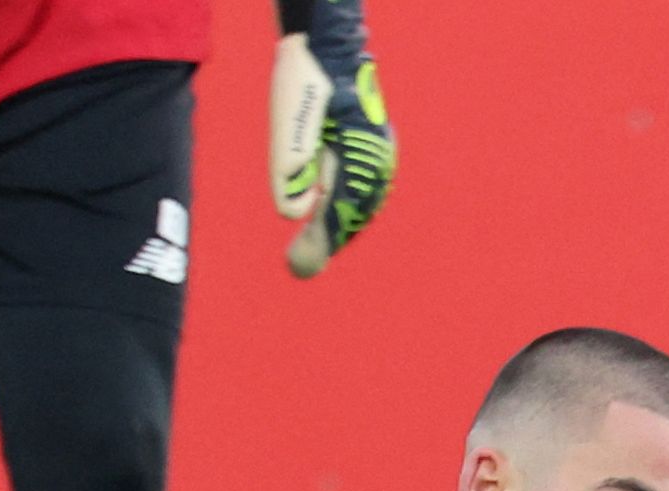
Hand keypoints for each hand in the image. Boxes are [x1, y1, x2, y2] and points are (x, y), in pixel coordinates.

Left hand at [268, 4, 396, 277]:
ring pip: (362, 200)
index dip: (323, 242)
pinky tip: (330, 213)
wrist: (328, 46)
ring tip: (314, 248)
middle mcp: (377, 160)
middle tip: (300, 266)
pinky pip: (364, 185)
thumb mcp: (288, 124)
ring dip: (340, 223)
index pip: (343, 213)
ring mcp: (380, 153)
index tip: (300, 266)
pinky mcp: (375, 146)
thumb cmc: (305, 81)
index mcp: (361, 158)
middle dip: (331, 238)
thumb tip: (293, 214)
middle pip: (356, 211)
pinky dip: (348, 205)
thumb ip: (290, 168)